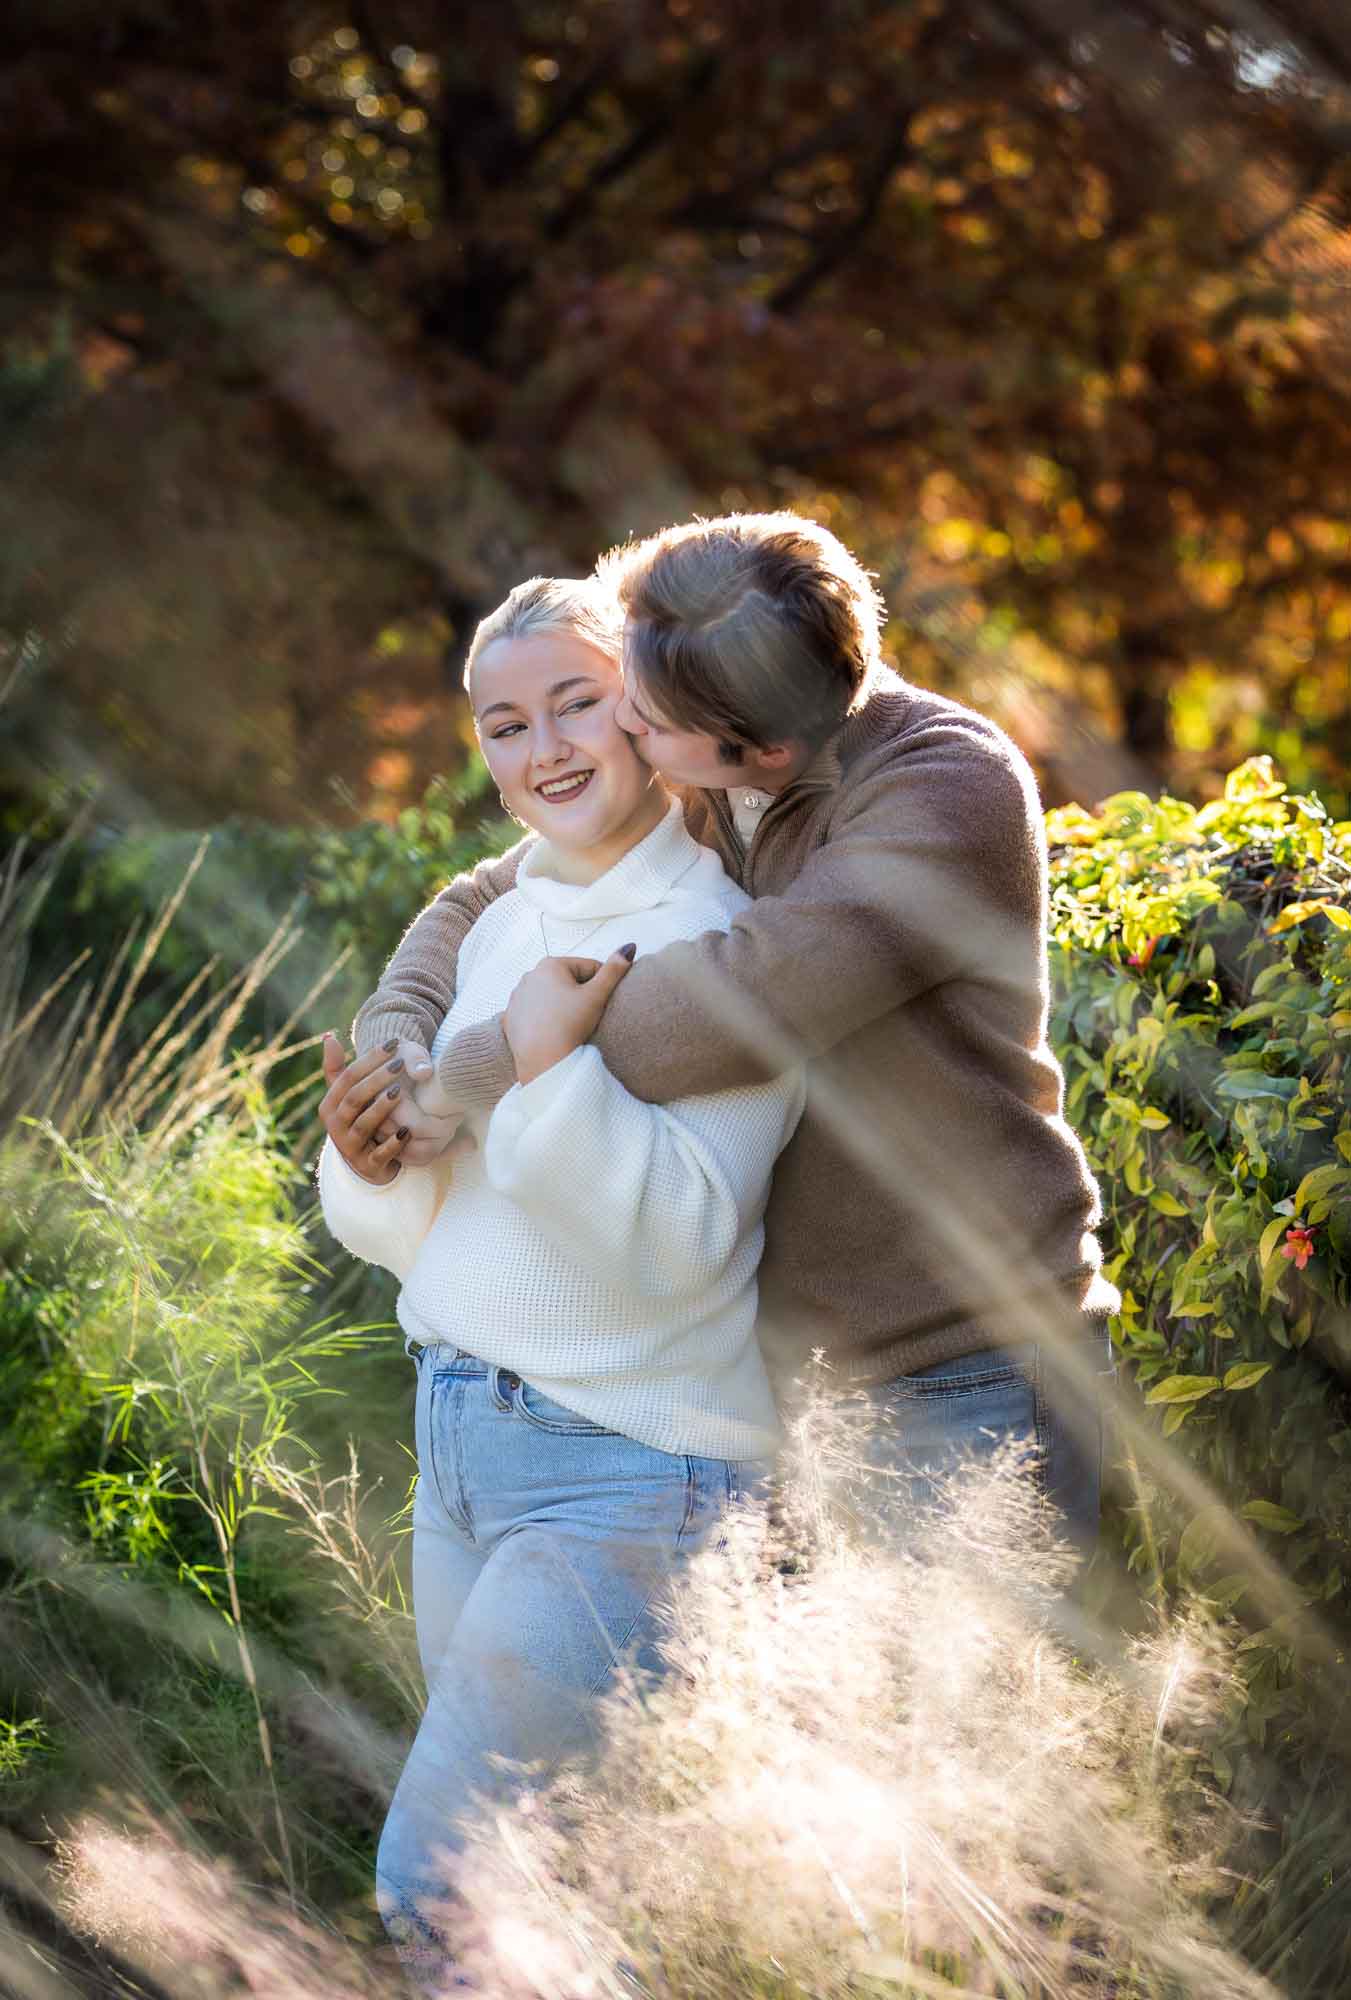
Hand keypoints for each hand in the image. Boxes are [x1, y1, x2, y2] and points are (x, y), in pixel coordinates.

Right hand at [318, 1034, 415, 1183]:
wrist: (363, 1163)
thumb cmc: (356, 1120)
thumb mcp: (344, 1097)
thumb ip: (337, 1068)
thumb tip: (329, 1036)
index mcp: (329, 1106)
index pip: (347, 1078)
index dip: (369, 1059)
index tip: (394, 1044)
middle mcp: (335, 1127)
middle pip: (354, 1099)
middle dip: (377, 1079)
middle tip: (400, 1063)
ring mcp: (350, 1147)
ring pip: (364, 1125)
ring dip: (381, 1108)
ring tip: (400, 1092)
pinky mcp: (368, 1165)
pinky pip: (379, 1155)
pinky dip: (392, 1144)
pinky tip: (407, 1131)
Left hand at [504, 947, 634, 1086]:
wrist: (544, 1061)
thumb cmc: (569, 1026)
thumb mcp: (598, 995)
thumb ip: (614, 970)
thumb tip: (628, 948)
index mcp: (551, 965)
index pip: (588, 967)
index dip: (601, 984)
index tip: (602, 1002)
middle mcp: (530, 976)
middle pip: (568, 981)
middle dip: (580, 994)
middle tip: (586, 1016)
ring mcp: (518, 997)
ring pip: (550, 997)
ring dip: (562, 1006)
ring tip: (570, 1025)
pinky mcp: (511, 1017)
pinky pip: (534, 1013)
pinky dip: (545, 1019)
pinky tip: (554, 1031)